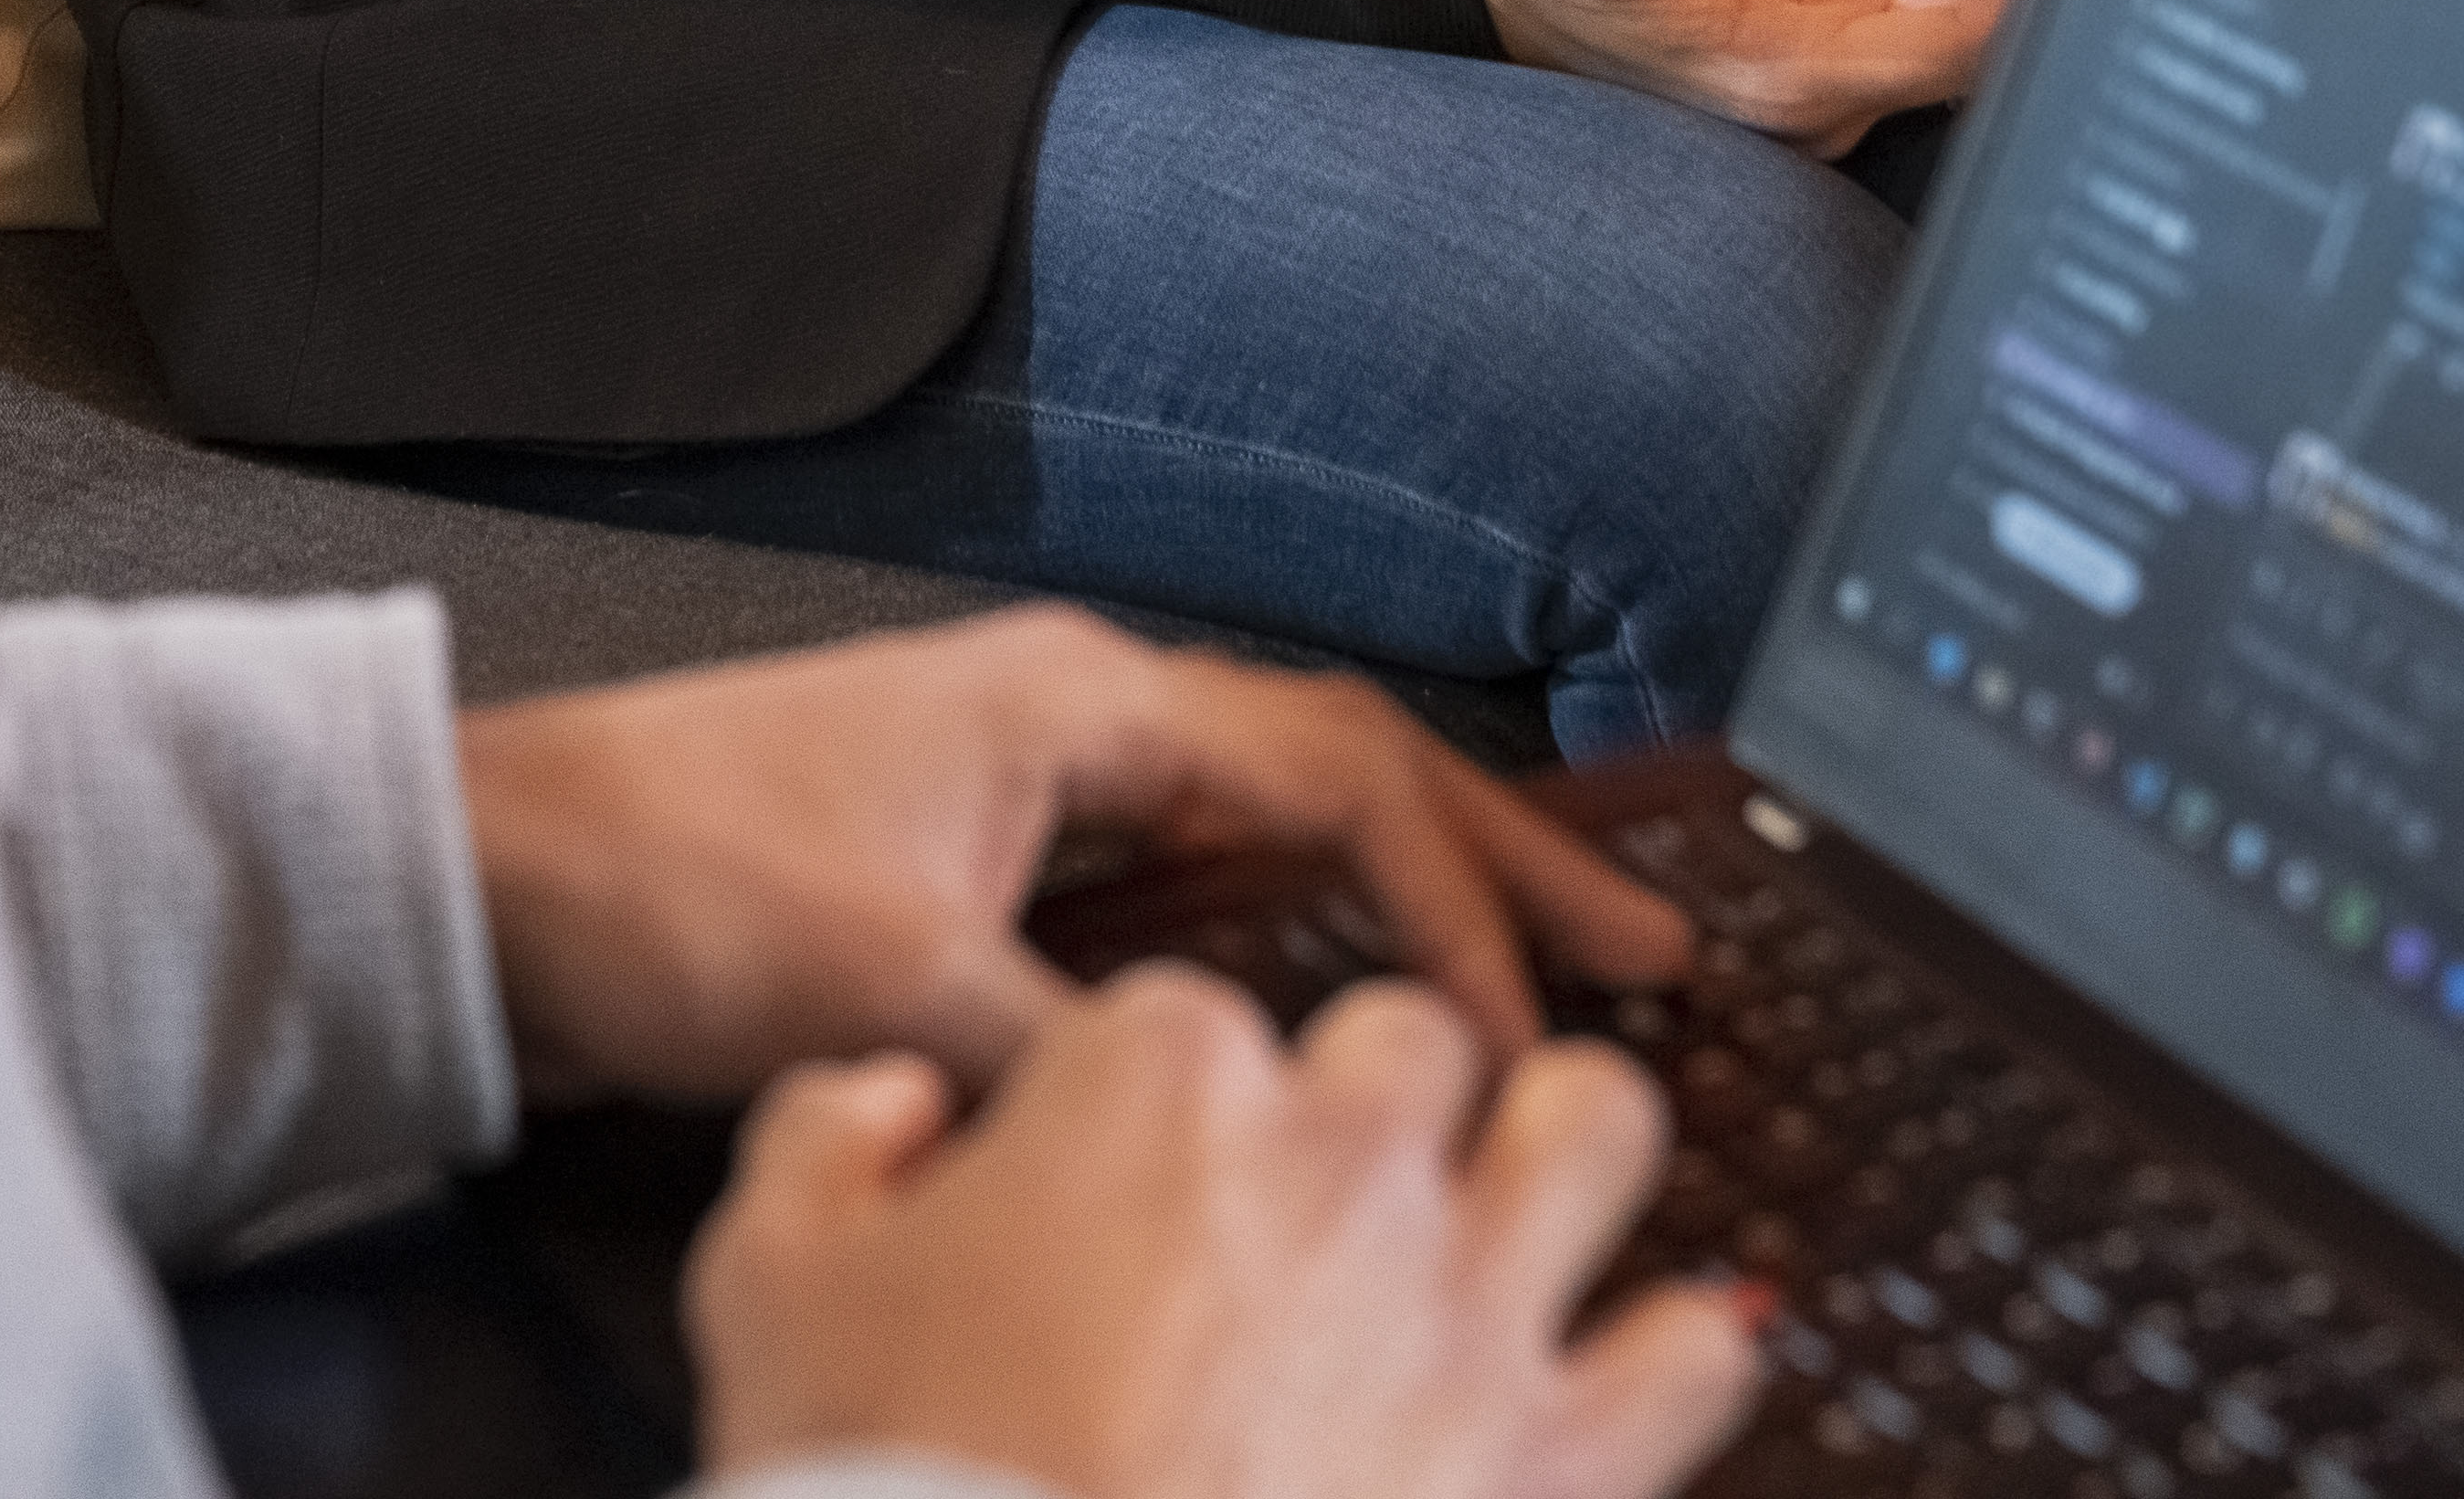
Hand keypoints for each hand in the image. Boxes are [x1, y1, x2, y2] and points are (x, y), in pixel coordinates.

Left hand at [454, 604, 1686, 1105]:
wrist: (495, 880)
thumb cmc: (666, 882)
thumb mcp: (894, 983)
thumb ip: (1074, 1057)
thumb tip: (1218, 1128)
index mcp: (1078, 704)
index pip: (1338, 779)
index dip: (1465, 901)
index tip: (1550, 1009)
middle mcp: (1077, 727)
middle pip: (1343, 787)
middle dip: (1502, 874)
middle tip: (1651, 960)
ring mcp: (1036, 799)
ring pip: (1273, 848)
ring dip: (1404, 923)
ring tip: (1534, 1010)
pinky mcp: (988, 879)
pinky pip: (1189, 909)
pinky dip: (1287, 967)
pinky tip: (1336, 1047)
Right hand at [689, 969, 1758, 1498]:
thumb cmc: (901, 1490)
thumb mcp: (767, 1283)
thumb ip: (825, 1144)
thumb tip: (882, 1106)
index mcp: (1159, 1081)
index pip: (1183, 1013)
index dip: (1151, 1099)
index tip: (1123, 1178)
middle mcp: (1340, 1157)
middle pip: (1410, 1038)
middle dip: (1377, 1094)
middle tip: (1330, 1184)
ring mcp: (1467, 1304)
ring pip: (1599, 1126)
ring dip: (1569, 1152)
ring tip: (1532, 1197)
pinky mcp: (1563, 1458)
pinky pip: (1696, 1356)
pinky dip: (1686, 1351)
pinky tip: (1657, 1360)